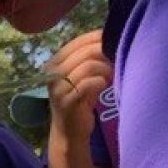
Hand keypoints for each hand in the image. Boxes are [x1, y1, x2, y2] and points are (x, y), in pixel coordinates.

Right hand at [45, 30, 112, 147]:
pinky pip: (89, 83)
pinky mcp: (67, 102)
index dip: (97, 38)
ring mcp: (58, 88)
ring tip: (110, 74)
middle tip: (116, 58)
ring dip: (105, 68)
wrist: (69, 132)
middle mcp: (51, 74)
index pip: (77, 42)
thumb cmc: (79, 100)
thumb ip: (88, 57)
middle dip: (104, 52)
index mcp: (53, 63)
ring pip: (88, 66)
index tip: (114, 38)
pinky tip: (104, 84)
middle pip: (84, 52)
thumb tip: (110, 35)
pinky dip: (101, 81)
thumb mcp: (80, 75)